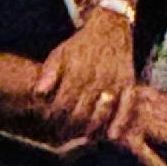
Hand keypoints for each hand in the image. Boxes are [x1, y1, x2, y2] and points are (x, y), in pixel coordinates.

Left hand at [30, 8, 139, 147]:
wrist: (110, 27)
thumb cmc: (81, 44)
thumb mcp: (60, 53)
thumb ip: (49, 74)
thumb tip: (38, 95)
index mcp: (76, 72)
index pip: (62, 105)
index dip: (54, 118)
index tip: (48, 124)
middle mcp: (96, 79)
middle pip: (81, 115)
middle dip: (69, 129)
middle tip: (62, 136)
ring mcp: (114, 82)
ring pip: (102, 115)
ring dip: (91, 131)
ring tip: (80, 138)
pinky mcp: (128, 83)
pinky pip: (126, 108)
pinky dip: (119, 123)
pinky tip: (111, 135)